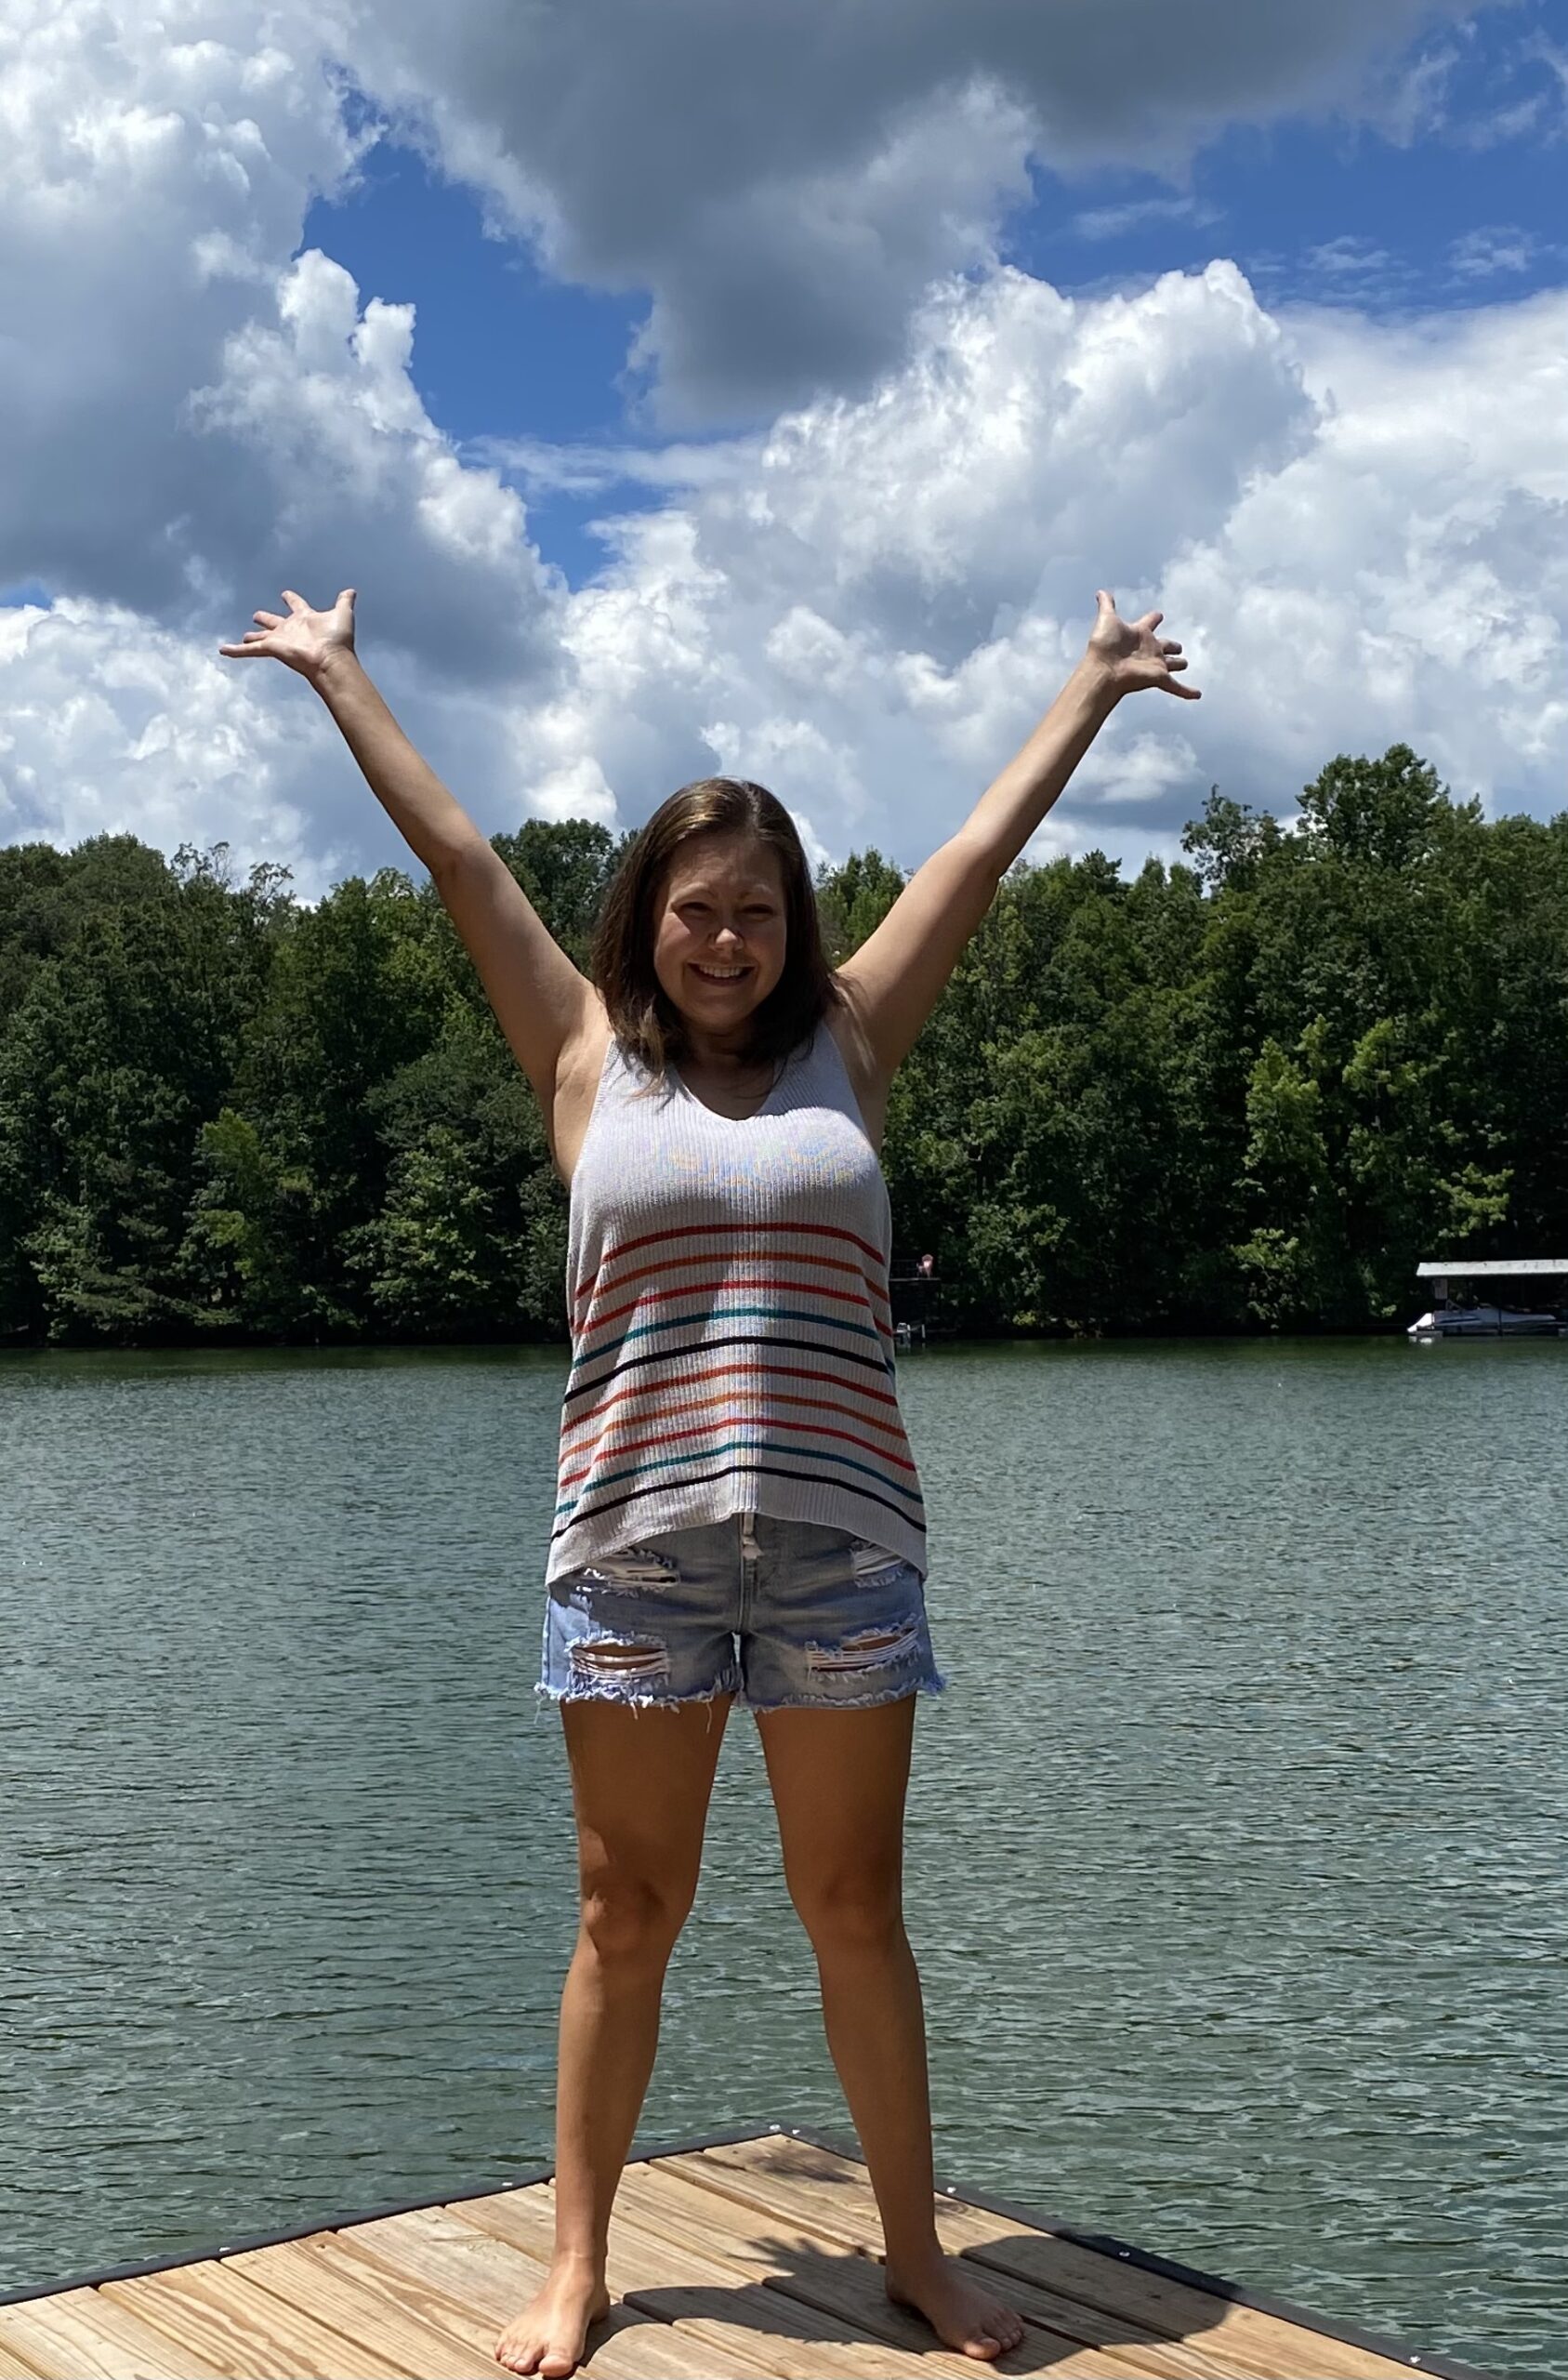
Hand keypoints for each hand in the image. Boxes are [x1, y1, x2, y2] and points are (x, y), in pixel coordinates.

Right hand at [219, 587, 355, 681]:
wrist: (330, 659)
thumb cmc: (337, 639)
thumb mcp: (343, 613)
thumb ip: (345, 601)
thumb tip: (351, 590)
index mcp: (305, 619)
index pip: (297, 605)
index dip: (292, 599)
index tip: (286, 594)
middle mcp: (291, 630)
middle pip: (275, 623)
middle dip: (266, 620)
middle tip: (256, 616)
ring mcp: (280, 640)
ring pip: (260, 638)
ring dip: (251, 639)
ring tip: (243, 637)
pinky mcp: (271, 649)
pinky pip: (248, 650)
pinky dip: (235, 651)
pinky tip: (222, 650)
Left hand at [1084, 589, 1199, 700]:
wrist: (1104, 670)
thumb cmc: (1105, 645)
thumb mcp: (1107, 619)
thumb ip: (1107, 605)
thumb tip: (1100, 591)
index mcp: (1139, 634)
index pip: (1149, 622)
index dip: (1154, 618)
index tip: (1158, 615)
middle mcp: (1148, 649)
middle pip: (1164, 645)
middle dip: (1171, 645)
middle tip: (1177, 647)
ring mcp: (1155, 664)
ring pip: (1171, 664)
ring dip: (1178, 664)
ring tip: (1184, 664)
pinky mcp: (1159, 678)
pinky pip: (1176, 687)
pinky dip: (1187, 691)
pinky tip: (1197, 695)